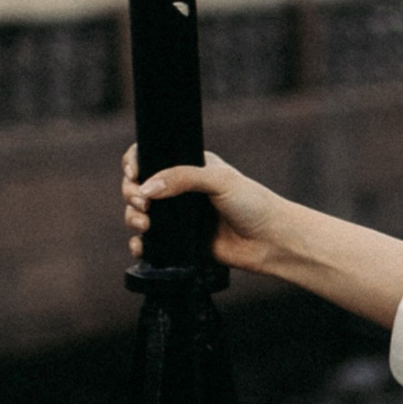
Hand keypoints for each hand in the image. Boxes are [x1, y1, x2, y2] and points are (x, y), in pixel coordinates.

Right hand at [121, 143, 295, 277]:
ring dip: (132, 218)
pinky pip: (151, 244)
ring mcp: (179, 218)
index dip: (134, 163)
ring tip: (144, 224)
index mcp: (189, 166)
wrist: (272, 241)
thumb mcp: (219, 180)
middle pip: (138, 187)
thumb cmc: (253, 204)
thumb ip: (182, 178)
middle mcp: (180, 191)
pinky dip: (140, 245)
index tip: (133, 173)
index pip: (151, 158)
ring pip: (139, 215)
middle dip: (131, 194)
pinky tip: (142, 246)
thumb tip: (146, 188)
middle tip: (141, 204)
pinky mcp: (180, 243)